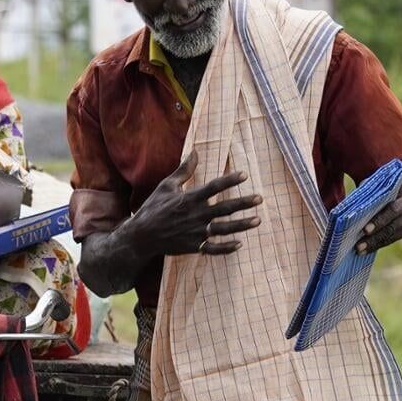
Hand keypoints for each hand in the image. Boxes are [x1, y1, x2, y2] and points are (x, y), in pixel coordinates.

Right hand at [135, 150, 262, 258]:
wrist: (142, 237)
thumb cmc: (153, 208)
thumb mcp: (167, 186)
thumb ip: (184, 170)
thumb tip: (196, 151)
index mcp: (189, 199)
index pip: (214, 187)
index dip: (230, 180)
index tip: (245, 175)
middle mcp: (195, 215)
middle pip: (224, 208)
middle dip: (243, 203)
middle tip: (259, 199)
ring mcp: (195, 233)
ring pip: (224, 229)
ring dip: (242, 225)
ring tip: (257, 220)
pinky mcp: (194, 246)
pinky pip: (214, 249)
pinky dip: (226, 248)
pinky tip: (239, 244)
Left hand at [354, 172, 401, 254]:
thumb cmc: (389, 193)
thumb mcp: (385, 186)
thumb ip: (371, 187)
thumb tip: (355, 197)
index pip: (392, 187)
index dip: (381, 194)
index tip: (368, 201)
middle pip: (394, 211)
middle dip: (379, 221)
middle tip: (365, 230)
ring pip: (392, 229)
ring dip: (374, 239)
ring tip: (359, 247)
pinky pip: (391, 239)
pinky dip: (376, 245)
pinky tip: (363, 251)